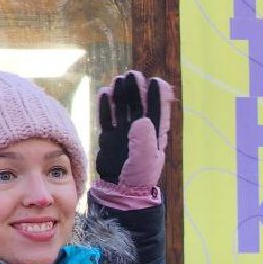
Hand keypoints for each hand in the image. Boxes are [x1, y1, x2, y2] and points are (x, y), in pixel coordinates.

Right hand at [95, 70, 173, 188]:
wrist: (120, 189)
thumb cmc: (138, 176)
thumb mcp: (146, 159)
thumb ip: (145, 140)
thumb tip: (143, 119)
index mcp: (155, 136)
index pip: (157, 112)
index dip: (157, 96)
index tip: (157, 81)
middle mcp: (140, 132)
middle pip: (138, 105)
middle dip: (137, 90)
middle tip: (133, 74)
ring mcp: (123, 133)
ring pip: (122, 109)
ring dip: (121, 94)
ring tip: (119, 79)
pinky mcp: (109, 137)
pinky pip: (107, 118)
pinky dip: (106, 106)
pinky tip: (105, 93)